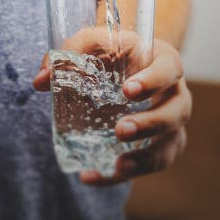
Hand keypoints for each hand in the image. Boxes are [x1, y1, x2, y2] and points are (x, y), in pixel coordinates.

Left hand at [33, 36, 191, 184]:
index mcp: (163, 61)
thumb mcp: (91, 44)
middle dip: (151, 124)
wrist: (126, 67)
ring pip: (170, 144)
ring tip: (118, 165)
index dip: (154, 80)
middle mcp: (175, 93)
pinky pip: (150, 165)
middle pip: (177, 111)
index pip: (170, 68)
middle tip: (120, 130)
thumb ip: (68, 55)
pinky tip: (92, 176)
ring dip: (146, 158)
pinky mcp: (161, 146)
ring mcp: (171, 123)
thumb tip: (41, 80)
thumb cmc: (111, 52)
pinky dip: (122, 175)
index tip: (128, 90)